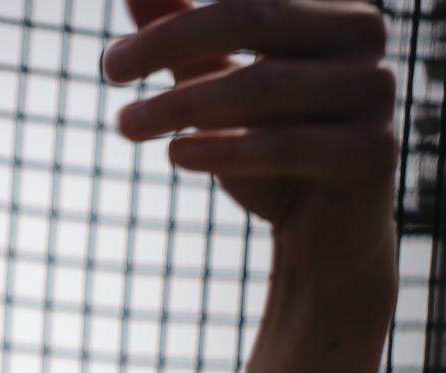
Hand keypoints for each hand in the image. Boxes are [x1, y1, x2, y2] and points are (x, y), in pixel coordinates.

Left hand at [101, 3, 397, 300]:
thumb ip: (187, 38)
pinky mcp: (370, 156)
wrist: (322, 237)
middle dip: (171, 43)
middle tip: (110, 69)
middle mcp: (365, 38)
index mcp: (335, 12)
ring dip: (182, 103)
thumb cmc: (270, 152)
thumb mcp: (222, 91)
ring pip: (263, 84)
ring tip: (126, 123)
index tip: (115, 50)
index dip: (178, 17)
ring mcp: (374, 94)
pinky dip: (222, 150)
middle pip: (253, 19)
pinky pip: (283, 146)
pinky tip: (174, 155)